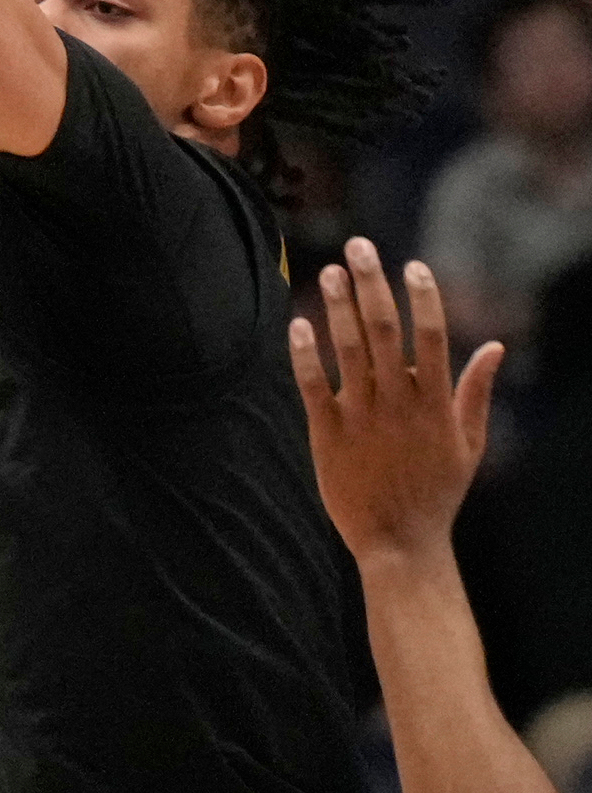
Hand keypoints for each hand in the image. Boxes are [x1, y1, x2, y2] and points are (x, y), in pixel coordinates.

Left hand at [289, 238, 505, 564]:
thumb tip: (494, 346)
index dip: (423, 298)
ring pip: (348, 352)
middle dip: (371, 285)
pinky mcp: (327, 434)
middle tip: (358, 247)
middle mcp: (399, 405)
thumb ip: (476, 392)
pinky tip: (298, 323)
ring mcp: (361, 418)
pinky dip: (305, 353)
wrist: (399, 544)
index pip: (433, 338)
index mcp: (437, 404)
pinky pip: (313, 386)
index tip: (413, 264)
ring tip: (328, 272)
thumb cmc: (437, 492)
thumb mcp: (469, 444)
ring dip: (338, 308)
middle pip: (385, 332)